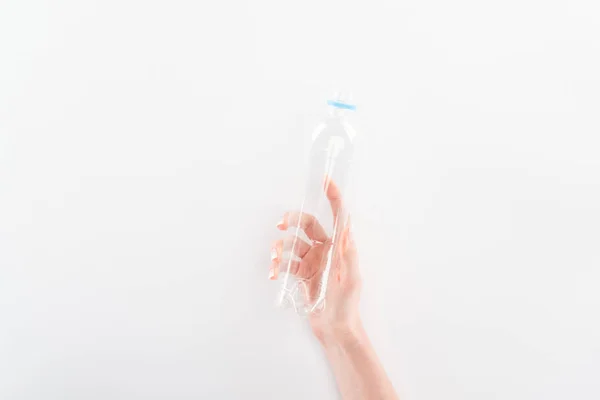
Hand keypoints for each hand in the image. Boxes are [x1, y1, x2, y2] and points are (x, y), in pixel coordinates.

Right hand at [269, 179, 362, 342]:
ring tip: (275, 261)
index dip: (333, 197)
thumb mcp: (352, 279)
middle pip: (306, 224)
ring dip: (280, 249)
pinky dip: (278, 266)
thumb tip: (346, 228)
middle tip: (281, 224)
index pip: (338, 216)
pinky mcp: (301, 274)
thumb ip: (347, 255)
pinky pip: (286, 263)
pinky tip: (274, 274)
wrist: (335, 329)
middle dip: (293, 220)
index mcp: (339, 247)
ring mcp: (312, 261)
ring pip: (291, 244)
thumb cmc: (347, 305)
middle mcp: (325, 250)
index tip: (325, 180)